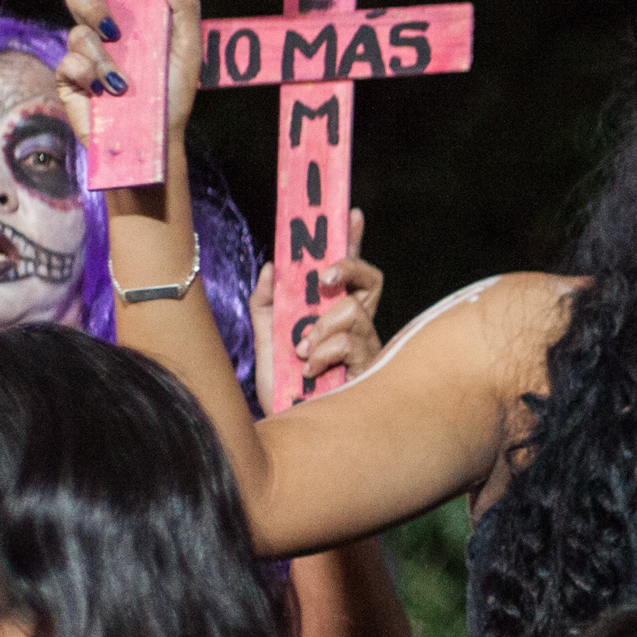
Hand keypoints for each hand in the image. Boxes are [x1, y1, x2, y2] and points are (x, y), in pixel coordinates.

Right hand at [56, 0, 201, 146]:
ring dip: (103, 55)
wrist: (155, 138)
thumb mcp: (188, 47)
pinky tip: (106, 91)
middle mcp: (106, 31)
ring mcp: (85, 54)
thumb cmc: (174, 94)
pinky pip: (69, 62)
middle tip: (115, 26)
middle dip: (93, 3)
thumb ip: (183, 7)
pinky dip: (89, 75)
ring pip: (77, 31)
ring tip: (123, 79)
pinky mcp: (70, 80)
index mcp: (133, 16)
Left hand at [251, 211, 381, 408]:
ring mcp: (365, 345)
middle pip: (370, 279)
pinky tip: (311, 368)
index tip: (352, 213)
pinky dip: (324, 352)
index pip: (349, 270)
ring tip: (304, 349)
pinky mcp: (367, 367)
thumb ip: (265, 301)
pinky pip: (349, 341)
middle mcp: (355, 324)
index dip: (355, 240)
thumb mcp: (266, 337)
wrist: (284, 423)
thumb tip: (272, 266)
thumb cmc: (282, 383)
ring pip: (353, 309)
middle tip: (322, 277)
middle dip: (347, 267)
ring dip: (322, 326)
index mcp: (333, 312)